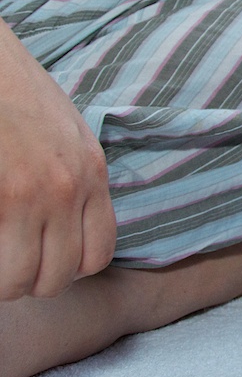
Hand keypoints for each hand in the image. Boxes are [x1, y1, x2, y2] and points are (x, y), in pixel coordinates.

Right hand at [0, 22, 115, 299]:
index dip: (67, 269)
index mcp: (92, 174)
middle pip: (56, 278)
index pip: (96, 256)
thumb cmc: (19, 96)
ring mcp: (28, 196)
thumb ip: (78, 179)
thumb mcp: (69, 136)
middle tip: (10, 262)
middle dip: (30, 280)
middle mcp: (67, 190)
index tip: (45, 259)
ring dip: (2, 279)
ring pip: (18, 280)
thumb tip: (71, 228)